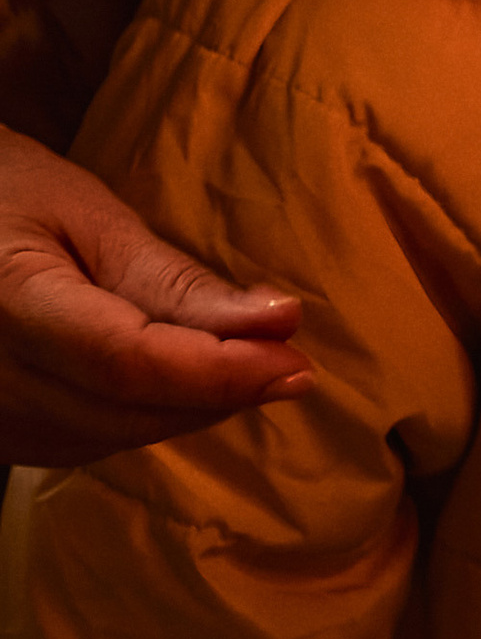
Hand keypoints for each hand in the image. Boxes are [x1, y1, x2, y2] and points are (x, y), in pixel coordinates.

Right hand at [0, 127, 306, 464]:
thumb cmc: (8, 195)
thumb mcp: (87, 215)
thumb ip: (172, 280)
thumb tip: (277, 322)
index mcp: (9, 306)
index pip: (126, 362)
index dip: (217, 372)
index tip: (294, 362)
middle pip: (126, 412)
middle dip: (218, 393)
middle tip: (292, 366)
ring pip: (114, 437)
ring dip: (187, 409)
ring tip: (241, 366)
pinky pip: (88, 442)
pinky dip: (146, 416)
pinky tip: (178, 382)